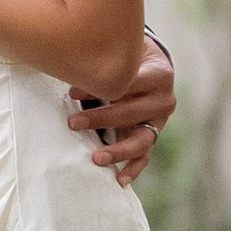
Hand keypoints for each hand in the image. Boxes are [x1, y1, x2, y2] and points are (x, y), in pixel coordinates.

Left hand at [66, 37, 175, 188]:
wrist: (150, 65)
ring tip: (95, 158)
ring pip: (141, 140)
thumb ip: (104, 53)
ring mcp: (159, 122)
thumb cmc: (128, 56)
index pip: (129, 84)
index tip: (72, 93)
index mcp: (160, 74)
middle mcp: (164, 100)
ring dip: (118, 150)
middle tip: (72, 123)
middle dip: (101, 119)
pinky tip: (119, 181)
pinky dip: (133, 169)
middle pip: (132, 113)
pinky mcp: (151, 136)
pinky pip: (144, 156)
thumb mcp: (124, 49)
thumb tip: (67, 59)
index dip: (100, 88)